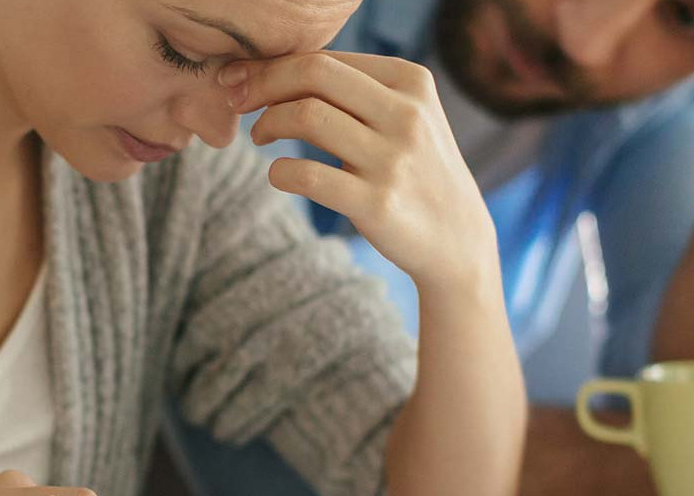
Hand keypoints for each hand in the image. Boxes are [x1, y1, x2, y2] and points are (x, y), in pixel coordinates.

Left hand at [222, 51, 496, 286]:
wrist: (456, 238)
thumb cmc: (414, 168)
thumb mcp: (402, 116)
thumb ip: (353, 89)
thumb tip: (273, 66)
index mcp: (410, 80)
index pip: (326, 58)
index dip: (272, 65)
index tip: (240, 78)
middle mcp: (407, 114)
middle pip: (314, 74)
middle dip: (262, 82)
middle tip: (237, 100)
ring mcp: (394, 159)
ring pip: (307, 117)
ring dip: (267, 123)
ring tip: (260, 136)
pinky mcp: (378, 203)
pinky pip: (307, 175)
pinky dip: (279, 171)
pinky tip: (278, 174)